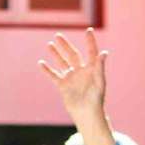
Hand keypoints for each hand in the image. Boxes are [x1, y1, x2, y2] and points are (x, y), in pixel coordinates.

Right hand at [39, 30, 115, 144]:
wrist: (86, 113)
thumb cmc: (97, 99)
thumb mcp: (100, 82)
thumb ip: (100, 67)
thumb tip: (103, 53)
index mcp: (91, 68)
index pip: (91, 51)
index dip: (90, 41)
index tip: (88, 30)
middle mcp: (80, 71)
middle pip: (72, 54)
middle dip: (65, 45)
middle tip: (58, 35)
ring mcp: (71, 78)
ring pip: (62, 63)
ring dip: (56, 54)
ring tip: (49, 44)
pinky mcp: (62, 86)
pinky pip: (54, 75)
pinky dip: (47, 70)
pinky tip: (41, 63)